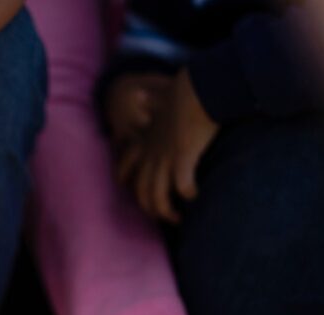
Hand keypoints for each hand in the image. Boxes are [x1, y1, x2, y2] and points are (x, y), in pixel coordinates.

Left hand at [115, 68, 218, 222]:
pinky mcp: (183, 157)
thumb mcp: (158, 98)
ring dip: (166, 211)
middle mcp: (151, 153)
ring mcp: (165, 157)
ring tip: (178, 219)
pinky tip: (195, 195)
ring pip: (157, 196)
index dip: (126, 181)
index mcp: (145, 141)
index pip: (125, 167)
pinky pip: (182, 186)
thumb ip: (149, 102)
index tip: (135, 191)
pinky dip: (188, 194)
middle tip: (164, 215)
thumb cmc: (183, 90)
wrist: (198, 86)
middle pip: (142, 191)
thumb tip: (138, 95)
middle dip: (151, 208)